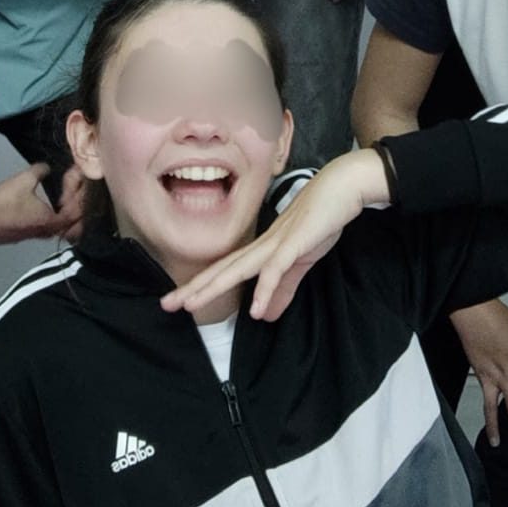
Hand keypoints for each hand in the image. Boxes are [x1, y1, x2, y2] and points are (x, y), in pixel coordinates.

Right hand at [0, 163, 83, 244]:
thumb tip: (45, 168)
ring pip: (50, 230)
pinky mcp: (16, 237)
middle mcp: (41, 233)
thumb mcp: (26, 179)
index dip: (79, 198)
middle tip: (71, 198)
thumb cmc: (3, 203)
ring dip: (56, 218)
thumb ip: (40, 171)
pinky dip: (41, 221)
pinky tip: (33, 211)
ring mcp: (28, 236)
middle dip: (71, 212)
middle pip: (66, 227)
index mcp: (49, 221)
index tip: (77, 188)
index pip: (75, 214)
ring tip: (55, 204)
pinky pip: (36, 231)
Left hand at [160, 150, 387, 319]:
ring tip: (192, 304)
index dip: (200, 286)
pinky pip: (276, 269)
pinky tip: (255, 311)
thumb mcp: (299, 262)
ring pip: (239, 268)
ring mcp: (276, 243)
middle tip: (166, 304)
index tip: (176, 300)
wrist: (341, 189)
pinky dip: (264, 290)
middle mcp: (261, 246)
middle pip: (221, 270)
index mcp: (260, 250)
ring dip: (214, 287)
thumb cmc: (319, 220)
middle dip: (193, 287)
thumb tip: (264, 317)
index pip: (224, 271)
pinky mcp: (295, 244)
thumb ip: (282, 289)